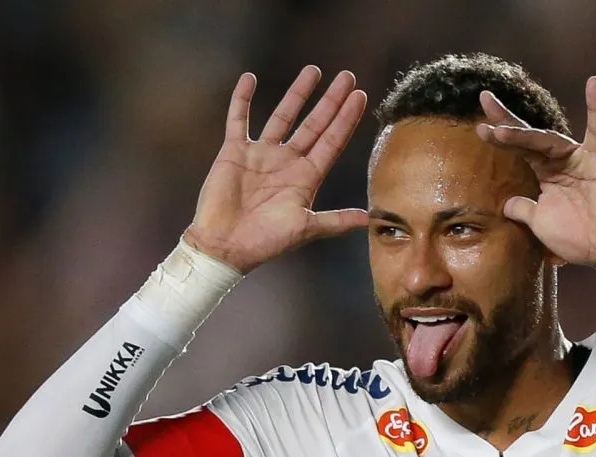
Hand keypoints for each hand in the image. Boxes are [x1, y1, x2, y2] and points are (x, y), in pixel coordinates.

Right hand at [185, 67, 368, 273]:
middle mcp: (287, 162)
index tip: (360, 96)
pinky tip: (250, 78)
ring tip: (313, 70)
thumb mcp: (305, 229)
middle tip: (347, 76)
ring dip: (298, 94)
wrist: (225, 246)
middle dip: (331, 101)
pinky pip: (238, 119)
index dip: (346, 119)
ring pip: (283, 116)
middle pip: (314, 124)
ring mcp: (261, 154)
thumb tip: (370, 219)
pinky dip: (242, 99)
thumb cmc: (265, 242)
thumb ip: (336, 221)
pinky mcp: (234, 152)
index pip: (332, 141)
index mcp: (306, 178)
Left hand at [476, 77, 595, 266]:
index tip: (478, 127)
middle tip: (483, 98)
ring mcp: (580, 159)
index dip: (500, 137)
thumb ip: (521, 209)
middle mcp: (561, 160)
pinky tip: (593, 84)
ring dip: (523, 134)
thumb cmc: (576, 237)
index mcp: (547, 172)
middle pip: (529, 136)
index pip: (519, 149)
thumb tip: (504, 204)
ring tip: (499, 127)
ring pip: (548, 140)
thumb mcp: (538, 222)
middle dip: (505, 121)